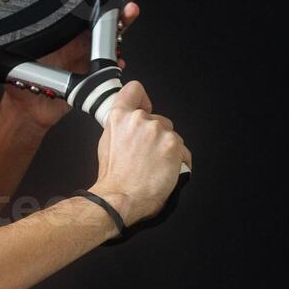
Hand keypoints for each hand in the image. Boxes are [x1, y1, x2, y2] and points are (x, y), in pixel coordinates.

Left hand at [0, 0, 148, 132]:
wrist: (31, 109)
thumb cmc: (23, 80)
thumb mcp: (25, 53)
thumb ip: (29, 38)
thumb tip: (23, 18)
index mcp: (62, 29)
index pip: (84, 3)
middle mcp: (79, 38)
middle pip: (106, 11)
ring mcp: (90, 54)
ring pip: (114, 33)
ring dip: (125, 22)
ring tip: (130, 11)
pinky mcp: (96, 73)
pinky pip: (112, 64)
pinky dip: (116, 61)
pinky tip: (116, 59)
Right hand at [90, 79, 191, 226]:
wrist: (121, 197)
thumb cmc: (113, 177)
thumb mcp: (106, 144)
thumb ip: (119, 127)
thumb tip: (128, 125)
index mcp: (119, 117)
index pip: (134, 90)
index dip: (141, 99)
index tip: (145, 108)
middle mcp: (140, 120)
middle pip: (158, 119)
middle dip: (156, 135)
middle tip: (146, 155)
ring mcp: (158, 132)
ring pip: (171, 135)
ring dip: (167, 149)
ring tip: (154, 167)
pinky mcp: (174, 145)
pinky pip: (183, 151)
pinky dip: (178, 162)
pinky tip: (165, 172)